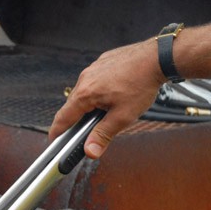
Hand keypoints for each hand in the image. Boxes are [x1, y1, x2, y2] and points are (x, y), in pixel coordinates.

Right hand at [49, 39, 165, 158]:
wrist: (156, 58)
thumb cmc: (141, 83)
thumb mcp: (122, 117)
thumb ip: (103, 135)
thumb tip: (90, 151)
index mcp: (85, 94)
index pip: (63, 118)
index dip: (56, 132)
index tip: (54, 141)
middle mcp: (85, 79)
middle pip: (72, 105)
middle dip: (76, 120)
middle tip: (83, 132)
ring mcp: (93, 69)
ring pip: (83, 92)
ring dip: (88, 105)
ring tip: (105, 112)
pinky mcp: (102, 62)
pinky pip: (94, 80)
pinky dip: (97, 91)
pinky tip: (113, 95)